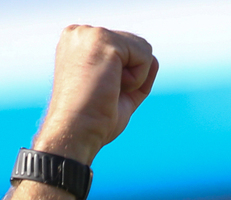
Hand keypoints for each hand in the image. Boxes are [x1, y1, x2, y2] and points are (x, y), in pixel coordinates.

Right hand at [35, 25, 158, 164]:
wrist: (76, 134)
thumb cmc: (92, 122)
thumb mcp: (115, 91)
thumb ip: (133, 72)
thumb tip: (154, 59)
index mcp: (79, 44)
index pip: (124, 51)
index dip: (125, 79)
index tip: (100, 94)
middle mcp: (81, 33)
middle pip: (135, 48)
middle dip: (130, 78)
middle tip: (104, 95)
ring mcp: (90, 34)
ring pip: (143, 50)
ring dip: (134, 79)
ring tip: (107, 91)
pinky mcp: (103, 39)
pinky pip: (145, 56)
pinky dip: (137, 80)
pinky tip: (112, 87)